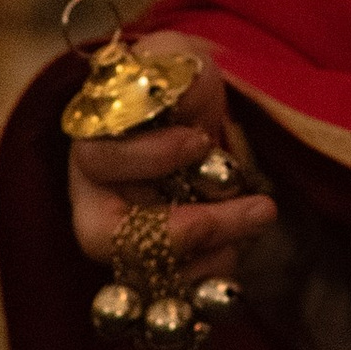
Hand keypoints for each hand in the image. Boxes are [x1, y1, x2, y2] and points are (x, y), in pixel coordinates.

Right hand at [66, 33, 277, 273]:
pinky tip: (242, 251)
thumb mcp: (177, 58)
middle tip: (254, 210)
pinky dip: (211, 279)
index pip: (99, 160)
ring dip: (207, 258)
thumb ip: (173, 67)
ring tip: (258, 217)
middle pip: (109, 237)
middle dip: (184, 230)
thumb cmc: (177, 84)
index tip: (199, 141)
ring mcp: (124, 241)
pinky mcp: (159, 267)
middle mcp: (96, 201)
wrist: (195, 120)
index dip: (148, 156)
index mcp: (92, 145)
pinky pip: (174, 291)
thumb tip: (180, 99)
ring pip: (145, 273)